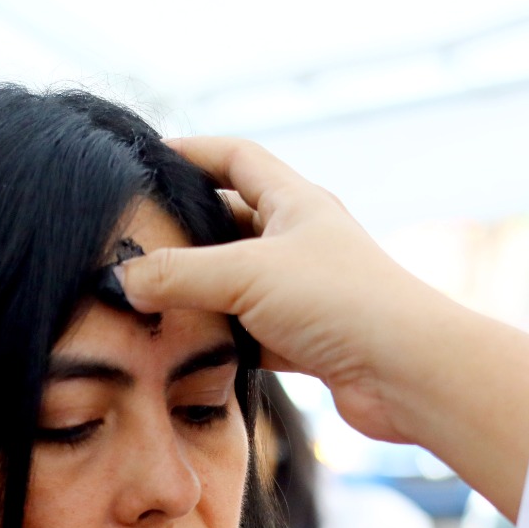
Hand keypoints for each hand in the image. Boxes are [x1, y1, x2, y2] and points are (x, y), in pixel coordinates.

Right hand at [115, 137, 457, 443]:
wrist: (407, 374)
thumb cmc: (341, 303)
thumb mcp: (246, 276)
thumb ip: (178, 276)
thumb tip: (121, 280)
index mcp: (296, 203)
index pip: (236, 158)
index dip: (193, 153)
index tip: (148, 158)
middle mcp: (302, 241)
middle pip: (231, 222)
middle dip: (185, 230)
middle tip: (134, 240)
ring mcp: (304, 293)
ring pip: (236, 283)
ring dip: (197, 292)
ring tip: (144, 299)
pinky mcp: (305, 341)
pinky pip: (248, 333)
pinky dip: (218, 340)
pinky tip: (186, 350)